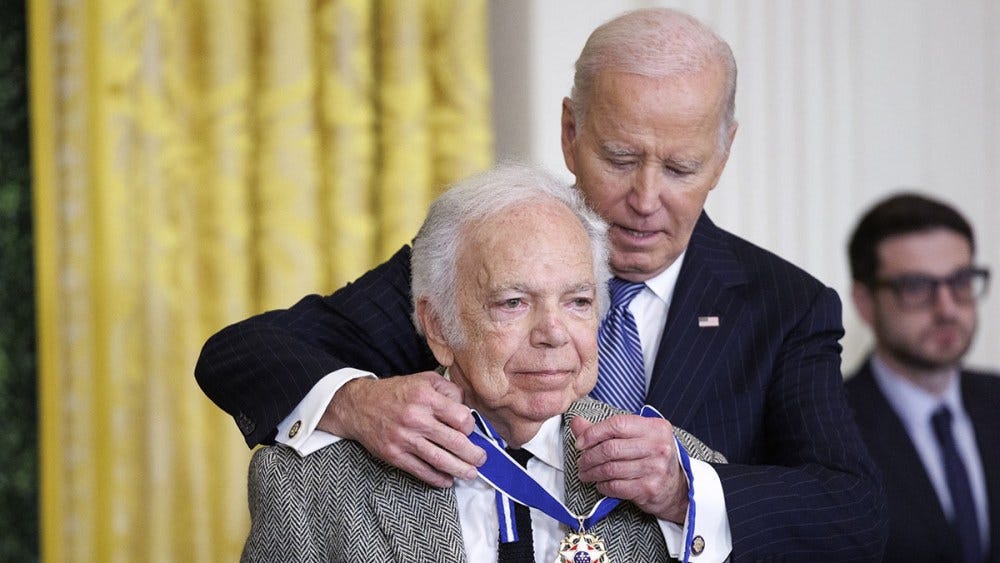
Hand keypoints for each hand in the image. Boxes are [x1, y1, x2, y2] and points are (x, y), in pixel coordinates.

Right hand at [318, 372, 486, 487]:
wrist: (359, 406)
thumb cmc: (395, 392)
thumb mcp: (423, 379)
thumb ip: (448, 390)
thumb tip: (466, 409)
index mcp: (425, 397)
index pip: (460, 417)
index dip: (470, 426)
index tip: (470, 430)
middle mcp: (416, 418)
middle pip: (454, 442)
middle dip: (473, 454)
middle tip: (482, 459)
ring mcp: (404, 439)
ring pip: (440, 460)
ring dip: (460, 470)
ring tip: (471, 474)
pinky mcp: (394, 455)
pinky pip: (421, 471)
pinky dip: (437, 479)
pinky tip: (447, 480)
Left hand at [571, 414, 688, 522]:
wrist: (677, 488)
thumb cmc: (653, 458)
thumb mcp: (636, 437)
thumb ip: (606, 429)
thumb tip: (577, 423)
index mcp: (655, 427)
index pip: (617, 425)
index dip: (593, 433)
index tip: (580, 443)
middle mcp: (658, 446)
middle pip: (611, 448)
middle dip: (589, 456)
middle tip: (581, 462)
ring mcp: (655, 468)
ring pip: (610, 468)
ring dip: (592, 472)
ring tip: (586, 473)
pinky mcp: (649, 488)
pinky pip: (616, 486)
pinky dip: (602, 485)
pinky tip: (599, 484)